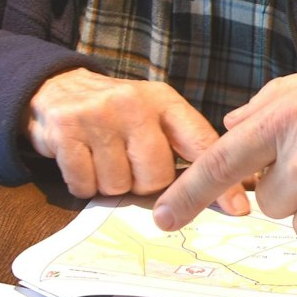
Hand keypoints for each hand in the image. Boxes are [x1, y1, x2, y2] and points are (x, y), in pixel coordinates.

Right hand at [27, 68, 221, 198]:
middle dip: (145, 184)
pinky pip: (85, 186)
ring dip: (112, 184)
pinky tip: (85, 162)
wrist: (58, 88)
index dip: (221, 180)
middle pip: (156, 177)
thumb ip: (186, 144)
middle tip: (131, 166)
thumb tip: (222, 190)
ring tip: (106, 159)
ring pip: (119, 186)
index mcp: (163, 101)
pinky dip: (85, 185)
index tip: (237, 208)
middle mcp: (133, 105)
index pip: (200, 144)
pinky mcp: (66, 132)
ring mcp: (98, 117)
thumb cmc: (118, 113)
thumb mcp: (156, 113)